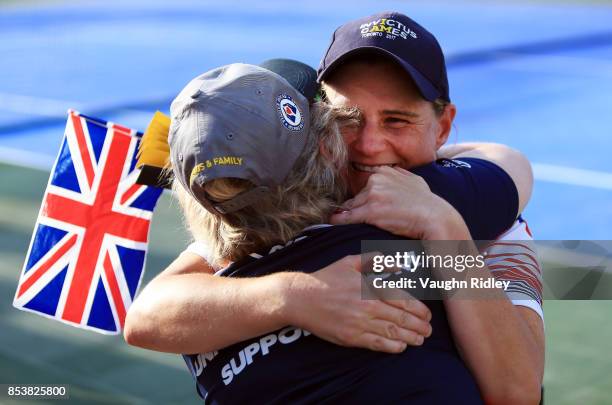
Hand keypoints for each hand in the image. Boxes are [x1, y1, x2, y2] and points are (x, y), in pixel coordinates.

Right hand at [282, 253, 431, 353]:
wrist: (302, 298)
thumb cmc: (327, 278)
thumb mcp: (351, 262)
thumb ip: (375, 260)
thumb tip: (397, 265)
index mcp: (371, 288)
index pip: (403, 301)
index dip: (419, 310)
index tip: (428, 315)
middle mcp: (368, 306)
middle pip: (402, 319)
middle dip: (419, 326)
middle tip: (429, 331)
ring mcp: (360, 323)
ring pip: (393, 333)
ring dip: (410, 337)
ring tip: (420, 340)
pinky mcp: (351, 337)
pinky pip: (377, 344)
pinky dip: (392, 346)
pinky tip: (401, 347)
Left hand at [330, 166, 467, 239]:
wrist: (434, 217)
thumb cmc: (427, 202)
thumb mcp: (414, 181)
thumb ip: (400, 176)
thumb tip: (393, 173)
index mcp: (385, 171)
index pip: (366, 186)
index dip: (365, 199)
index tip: (361, 206)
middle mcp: (376, 180)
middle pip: (357, 197)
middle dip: (359, 208)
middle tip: (368, 220)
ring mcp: (373, 195)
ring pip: (352, 207)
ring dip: (351, 216)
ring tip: (355, 225)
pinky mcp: (370, 211)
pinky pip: (348, 217)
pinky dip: (339, 220)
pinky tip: (332, 222)